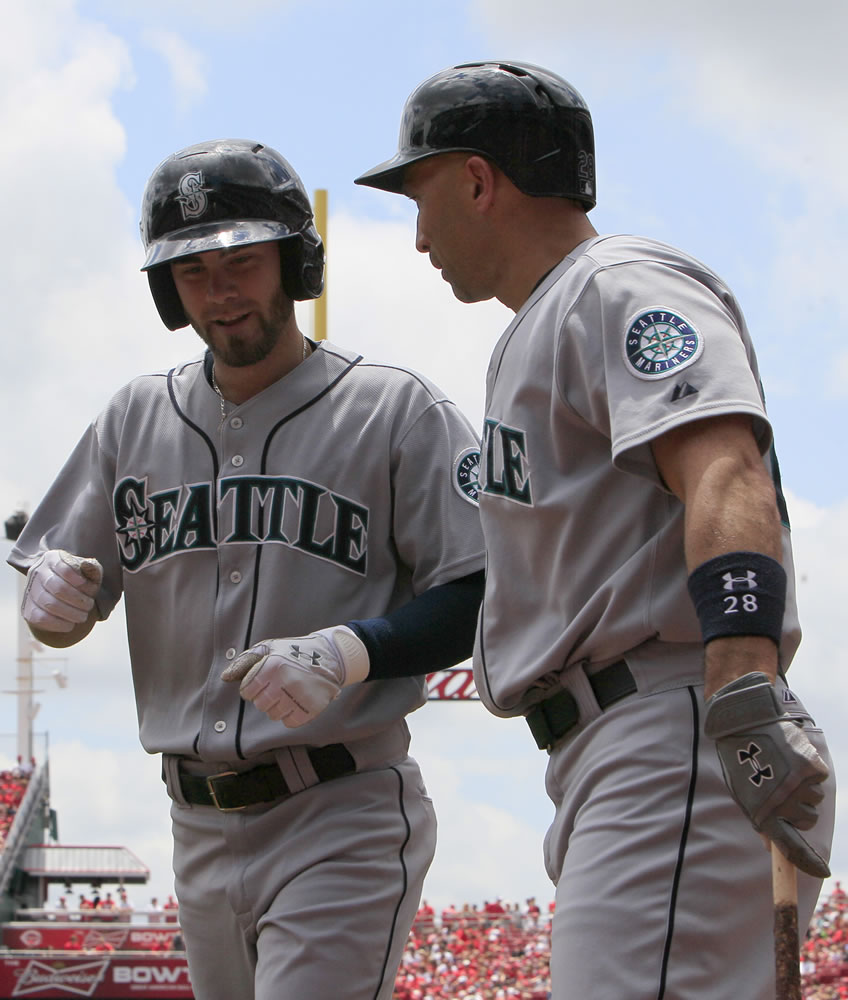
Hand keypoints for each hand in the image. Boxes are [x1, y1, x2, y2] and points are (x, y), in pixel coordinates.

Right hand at [21, 550, 102, 632]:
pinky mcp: (27, 609)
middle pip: (58, 587)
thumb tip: (87, 565)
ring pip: (49, 603)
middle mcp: (37, 571)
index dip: (80, 581)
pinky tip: (70, 624)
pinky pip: (40, 618)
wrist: (61, 594)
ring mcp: (30, 590)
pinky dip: (58, 624)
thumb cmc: (77, 581)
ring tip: (82, 616)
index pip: (65, 568)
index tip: (92, 589)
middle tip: (89, 606)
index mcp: (53, 558)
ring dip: (71, 613)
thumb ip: (91, 569)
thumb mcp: (87, 572)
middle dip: (78, 600)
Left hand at [221, 625, 369, 726]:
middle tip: (279, 685)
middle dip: (266, 697)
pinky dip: (292, 715)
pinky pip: (290, 722)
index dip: (253, 687)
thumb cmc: (295, 651)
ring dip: (279, 706)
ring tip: (290, 691)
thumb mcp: (269, 648)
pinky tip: (298, 700)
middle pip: (260, 705)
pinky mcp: (311, 708)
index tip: (265, 680)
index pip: (246, 691)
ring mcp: (299, 696)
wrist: (331, 656)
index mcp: (272, 666)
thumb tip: (225, 677)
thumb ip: (245, 661)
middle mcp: (284, 682)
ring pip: (274, 715)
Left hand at [704, 671, 829, 877]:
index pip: (790, 846)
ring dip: (803, 788)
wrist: (744, 722)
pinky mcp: (812, 766)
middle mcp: (784, 802)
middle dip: (798, 810)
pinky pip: (819, 777)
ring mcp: (800, 784)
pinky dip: (810, 769)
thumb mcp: (742, 793)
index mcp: (763, 812)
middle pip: (807, 822)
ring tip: (781, 767)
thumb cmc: (740, 759)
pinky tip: (791, 756)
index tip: (821, 872)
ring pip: (815, 799)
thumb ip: (760, 820)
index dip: (806, 861)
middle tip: (782, 790)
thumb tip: (772, 849)